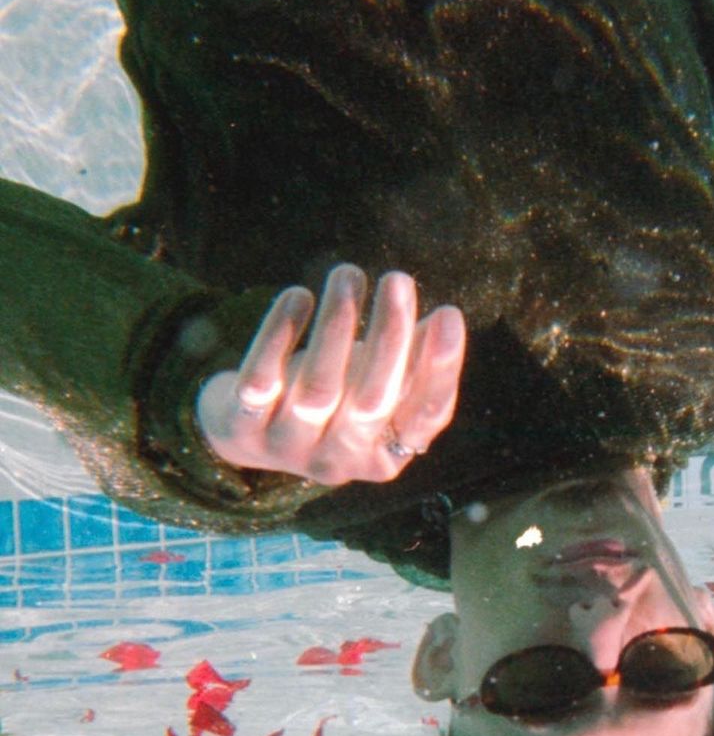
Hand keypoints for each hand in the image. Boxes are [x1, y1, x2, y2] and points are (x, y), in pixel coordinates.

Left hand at [196, 264, 465, 484]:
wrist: (244, 430)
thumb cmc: (327, 401)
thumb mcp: (372, 387)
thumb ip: (410, 363)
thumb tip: (446, 320)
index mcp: (382, 458)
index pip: (423, 419)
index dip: (439, 369)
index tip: (449, 314)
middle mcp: (339, 461)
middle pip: (371, 402)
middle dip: (389, 338)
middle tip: (399, 281)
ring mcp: (289, 447)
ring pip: (319, 390)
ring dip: (337, 326)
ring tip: (349, 274)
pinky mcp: (242, 425)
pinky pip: (262, 379)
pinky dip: (280, 335)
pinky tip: (298, 297)